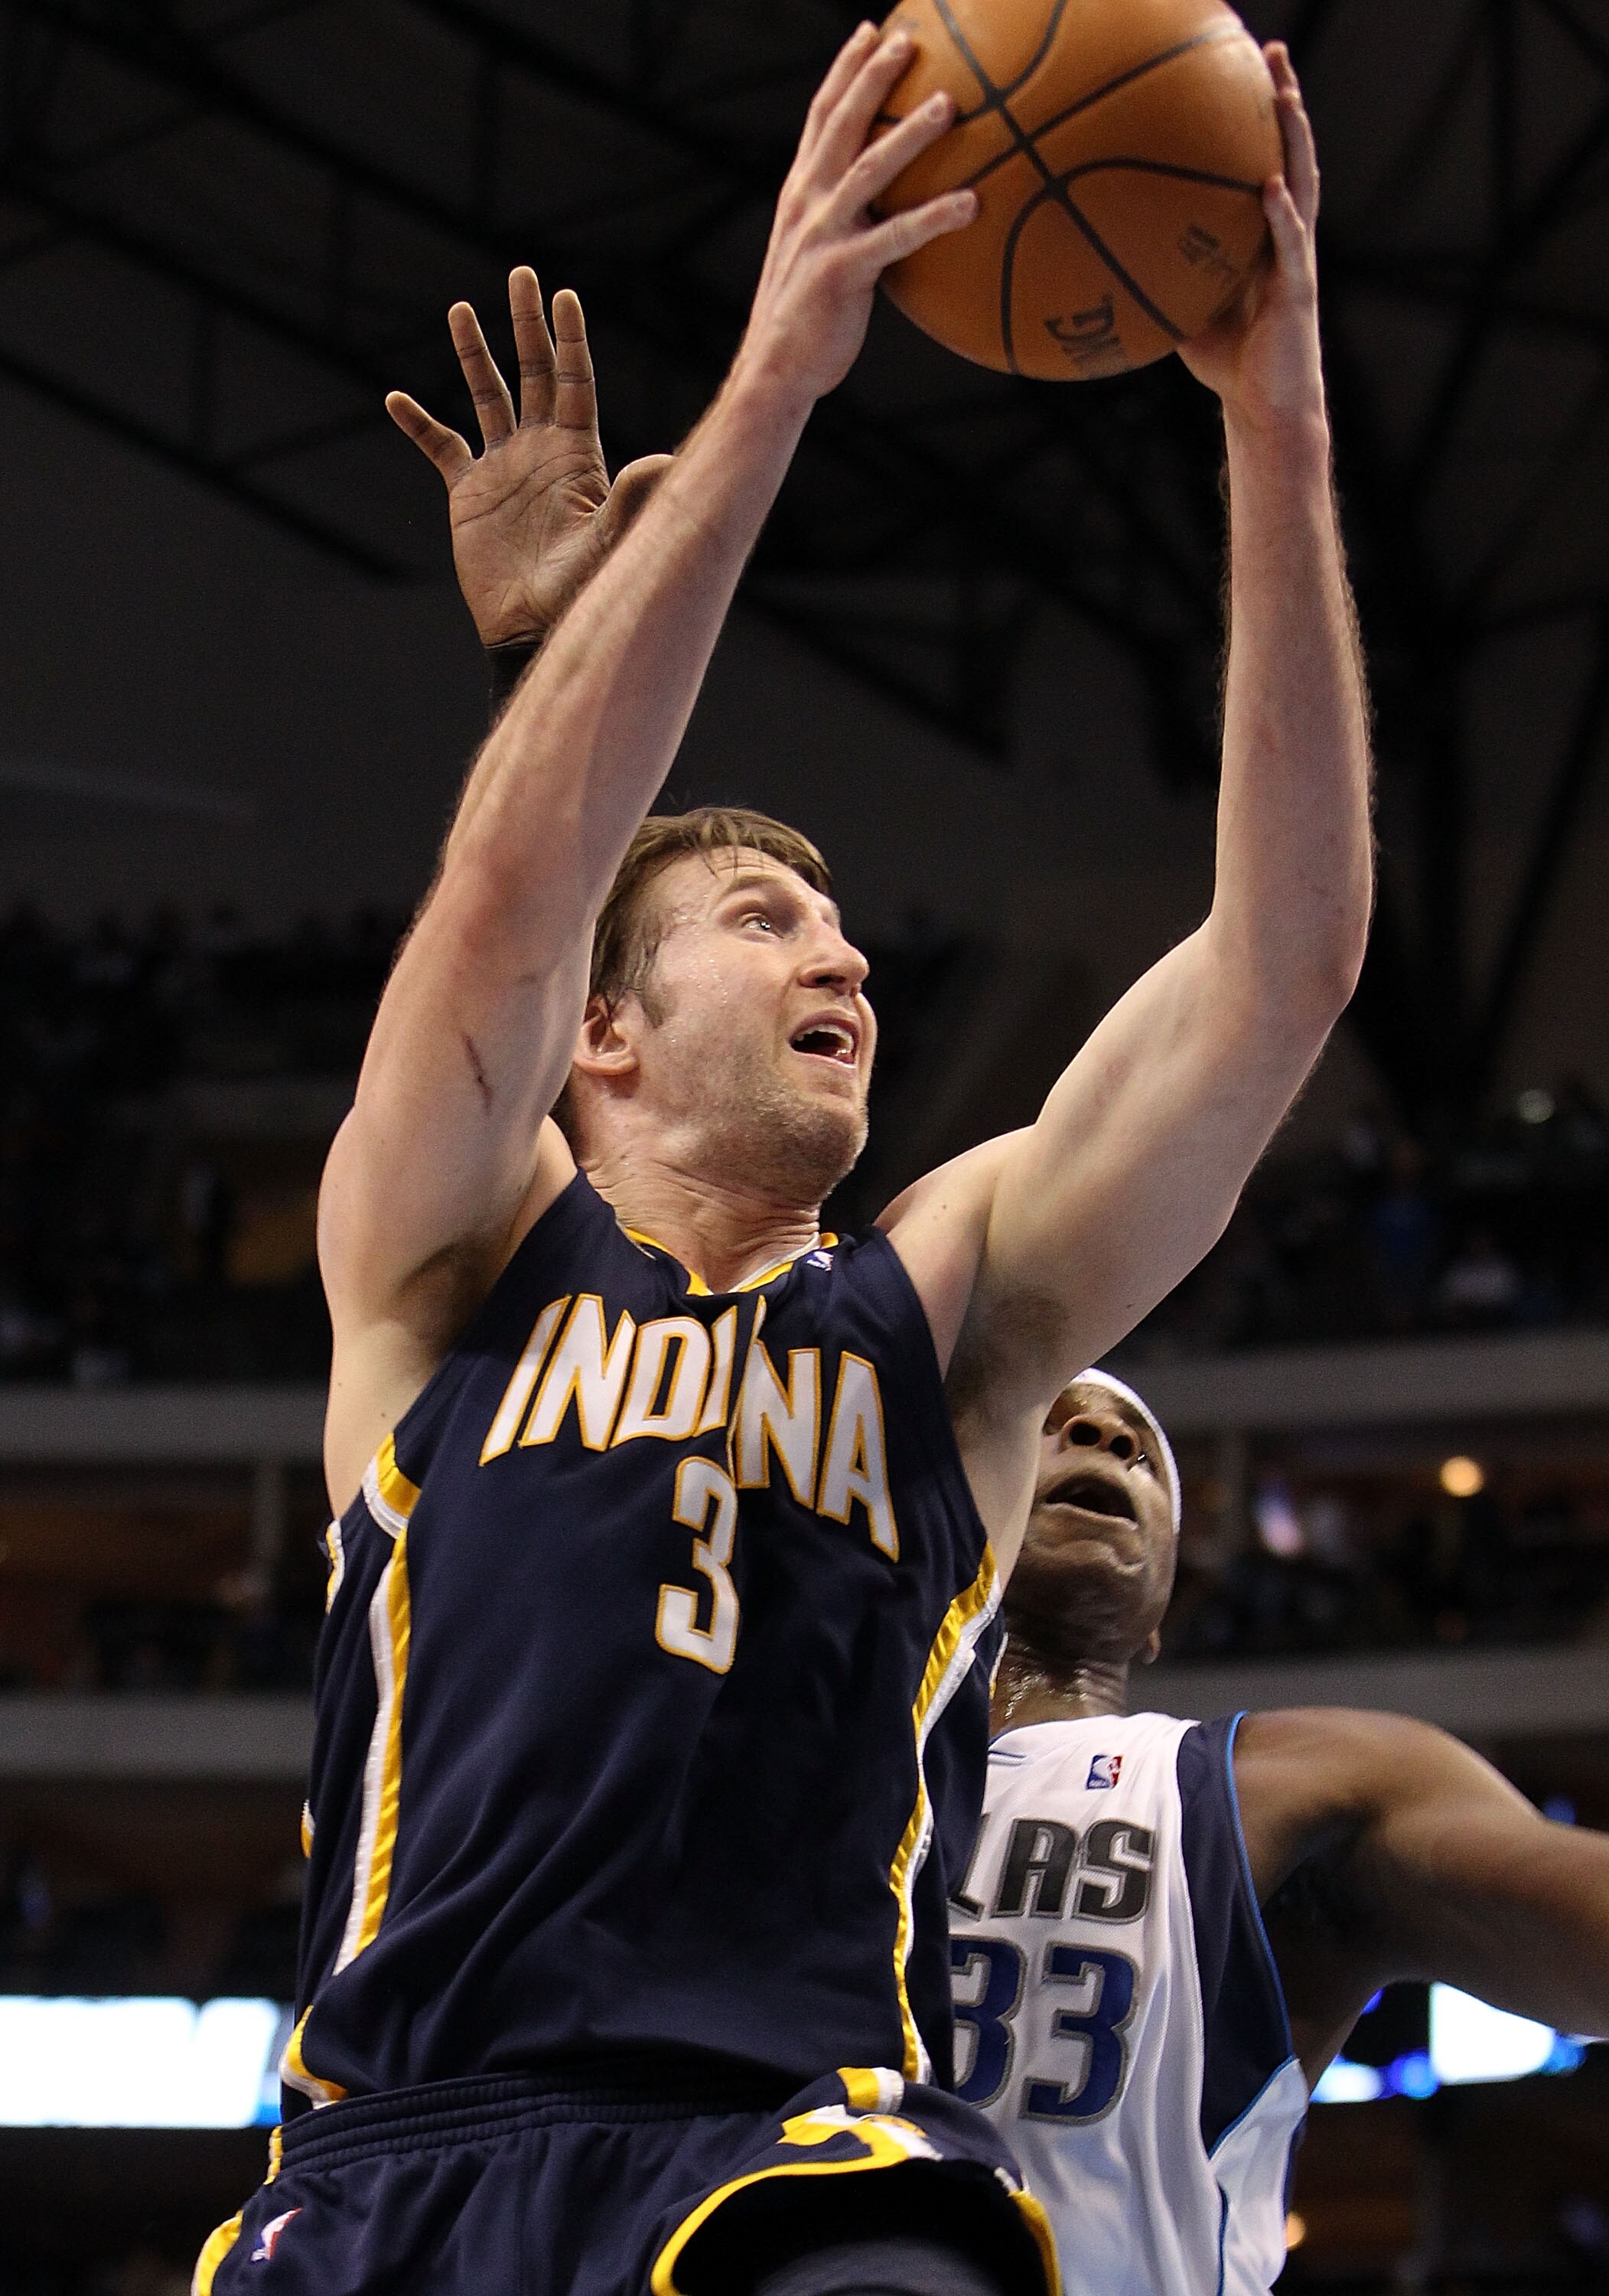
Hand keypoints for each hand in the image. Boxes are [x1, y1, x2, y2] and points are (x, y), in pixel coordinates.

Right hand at [387, 272, 671, 648]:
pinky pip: (440, 447)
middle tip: (522, 275)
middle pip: (532, 373)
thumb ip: (636, 500)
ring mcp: (503, 469)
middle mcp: (540, 451)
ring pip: (485, 396)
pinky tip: (395, 398)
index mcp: (577, 454)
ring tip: (459, 309)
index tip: (566, 294)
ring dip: (472, 355)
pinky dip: (418, 423)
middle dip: (526, 325)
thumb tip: (668, 461)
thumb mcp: (612, 542)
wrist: (533, 629)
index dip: (570, 339)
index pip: (575, 381)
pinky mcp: (468, 494)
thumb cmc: (580, 591)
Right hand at [732, 22, 977, 414]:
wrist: (775, 368)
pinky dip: (935, 217)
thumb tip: (892, 211)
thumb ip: (849, 223)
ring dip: (910, 133)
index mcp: (800, 192)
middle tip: (910, 39)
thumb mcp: (818, 257)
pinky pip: (897, 237)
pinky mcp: (843, 271)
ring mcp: (823, 234)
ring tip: (949, 102)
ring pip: (870, 168)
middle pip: (842, 122)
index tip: (870, 32)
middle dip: (874, 75)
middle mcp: (806, 202)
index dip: (845, 69)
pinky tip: (972, 204)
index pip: (821, 116)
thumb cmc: (806, 319)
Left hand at [1179, 44, 1324, 433]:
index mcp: (1262, 236)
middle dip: (1285, 101)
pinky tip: (1271, 186)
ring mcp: (1297, 260)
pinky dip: (1281, 215)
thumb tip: (1100, 258)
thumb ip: (1157, 277)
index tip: (1241, 69)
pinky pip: (1290, 246)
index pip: (1264, 161)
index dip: (1259, 117)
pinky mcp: (1298, 292)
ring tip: (1286, 95)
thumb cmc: (1227, 364)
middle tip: (1273, 52)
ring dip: (1296, 138)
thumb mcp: (1182, 310)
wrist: (1263, 408)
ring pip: (1304, 184)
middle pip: (1291, 153)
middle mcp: (1286, 237)